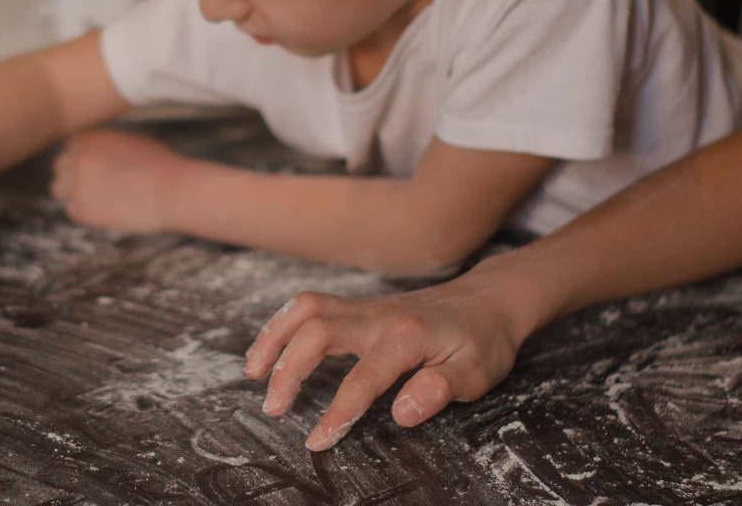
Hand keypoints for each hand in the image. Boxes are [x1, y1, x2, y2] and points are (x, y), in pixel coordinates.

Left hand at [50, 130, 184, 232]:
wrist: (173, 192)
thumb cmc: (161, 166)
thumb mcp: (131, 140)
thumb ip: (106, 144)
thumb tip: (96, 151)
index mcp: (91, 140)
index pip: (71, 147)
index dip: (81, 157)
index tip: (95, 167)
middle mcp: (79, 159)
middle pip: (60, 166)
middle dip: (73, 174)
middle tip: (94, 184)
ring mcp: (78, 186)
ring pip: (59, 189)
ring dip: (73, 193)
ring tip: (98, 198)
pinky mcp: (83, 211)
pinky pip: (72, 210)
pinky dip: (84, 212)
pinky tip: (106, 210)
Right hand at [244, 277, 526, 450]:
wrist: (488, 301)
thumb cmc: (483, 341)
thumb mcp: (476, 373)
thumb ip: (440, 391)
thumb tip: (401, 414)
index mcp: (406, 337)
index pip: (362, 379)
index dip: (337, 412)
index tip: (317, 441)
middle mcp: (378, 316)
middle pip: (317, 332)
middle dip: (289, 370)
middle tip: (274, 408)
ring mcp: (365, 306)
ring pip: (306, 309)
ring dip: (274, 337)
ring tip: (253, 372)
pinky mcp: (358, 305)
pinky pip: (311, 306)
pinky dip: (283, 323)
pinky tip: (271, 347)